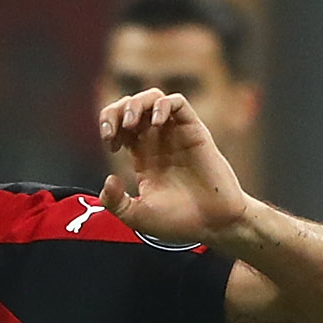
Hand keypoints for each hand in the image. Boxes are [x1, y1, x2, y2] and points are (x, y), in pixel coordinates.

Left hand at [97, 91, 250, 247]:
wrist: (213, 225)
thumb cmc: (180, 222)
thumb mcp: (138, 217)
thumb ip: (116, 203)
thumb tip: (108, 179)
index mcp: (142, 155)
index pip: (120, 124)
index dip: (109, 125)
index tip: (110, 144)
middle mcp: (158, 140)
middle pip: (131, 106)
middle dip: (115, 111)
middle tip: (113, 131)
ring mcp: (176, 134)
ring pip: (153, 98)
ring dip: (136, 104)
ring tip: (131, 123)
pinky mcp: (194, 131)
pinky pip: (178, 103)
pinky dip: (163, 105)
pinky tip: (157, 123)